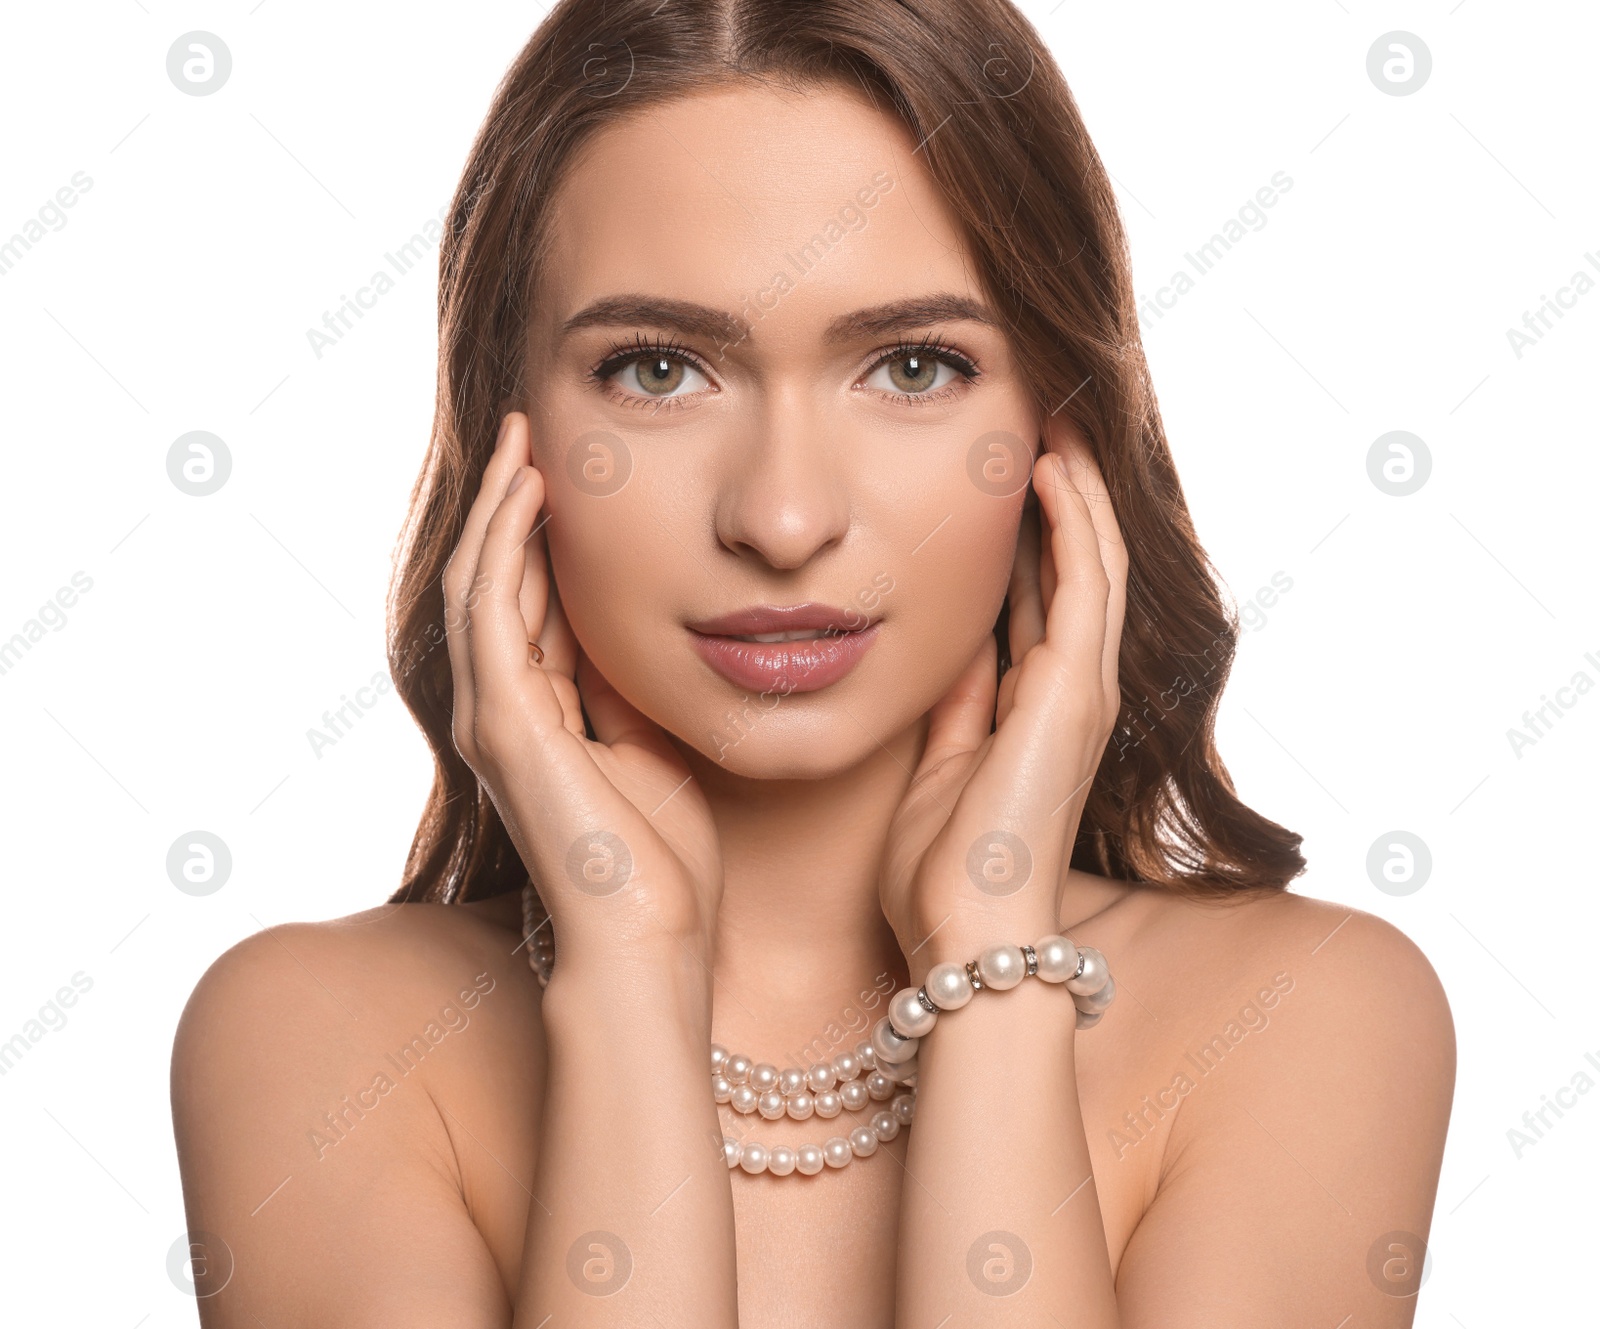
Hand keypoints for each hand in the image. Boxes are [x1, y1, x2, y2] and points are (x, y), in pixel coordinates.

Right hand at [442, 412, 723, 961]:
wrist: (650, 936)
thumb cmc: (661, 861)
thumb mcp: (652, 745)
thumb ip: (627, 688)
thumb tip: (637, 626)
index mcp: (538, 716)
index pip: (529, 604)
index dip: (541, 536)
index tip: (567, 474)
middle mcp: (500, 710)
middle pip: (493, 582)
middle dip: (510, 506)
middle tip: (531, 434)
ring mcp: (492, 716)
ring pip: (479, 584)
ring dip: (499, 508)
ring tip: (524, 442)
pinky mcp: (501, 722)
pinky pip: (492, 611)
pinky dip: (504, 545)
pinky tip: (527, 493)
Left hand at [879, 420, 1127, 978]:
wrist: (963, 935)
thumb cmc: (939, 873)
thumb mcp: (935, 765)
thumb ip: (951, 704)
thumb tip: (946, 643)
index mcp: (1032, 709)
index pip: (1038, 598)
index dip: (1025, 534)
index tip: (997, 473)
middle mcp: (1068, 692)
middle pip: (1073, 570)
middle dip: (1056, 498)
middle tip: (1037, 423)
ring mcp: (1081, 692)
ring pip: (1093, 564)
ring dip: (1075, 491)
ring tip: (1053, 422)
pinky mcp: (1076, 694)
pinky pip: (1086, 587)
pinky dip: (1074, 523)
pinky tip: (1053, 470)